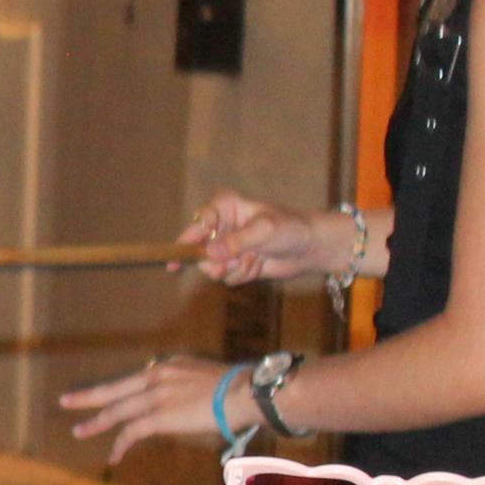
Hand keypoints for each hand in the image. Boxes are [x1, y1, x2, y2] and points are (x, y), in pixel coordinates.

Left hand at [59, 354, 235, 463]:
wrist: (247, 391)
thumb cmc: (238, 389)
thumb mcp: (206, 378)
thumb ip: (189, 386)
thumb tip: (191, 400)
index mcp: (168, 366)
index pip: (137, 379)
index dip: (122, 391)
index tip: (110, 396)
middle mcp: (157, 376)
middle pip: (115, 389)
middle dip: (89, 397)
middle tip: (67, 401)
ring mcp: (156, 395)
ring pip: (117, 410)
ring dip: (97, 423)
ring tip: (79, 431)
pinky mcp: (160, 415)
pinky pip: (132, 431)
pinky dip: (120, 443)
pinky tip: (114, 455)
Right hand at [181, 194, 333, 286]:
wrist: (311, 247)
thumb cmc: (290, 229)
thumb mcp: (263, 231)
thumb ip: (235, 242)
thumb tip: (208, 253)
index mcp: (225, 207)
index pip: (199, 224)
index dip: (187, 241)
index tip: (173, 261)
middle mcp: (222, 226)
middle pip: (199, 250)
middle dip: (216, 261)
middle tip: (232, 263)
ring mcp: (228, 246)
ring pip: (212, 267)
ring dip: (235, 269)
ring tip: (255, 260)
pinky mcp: (236, 264)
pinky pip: (227, 277)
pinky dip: (243, 275)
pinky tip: (259, 265)